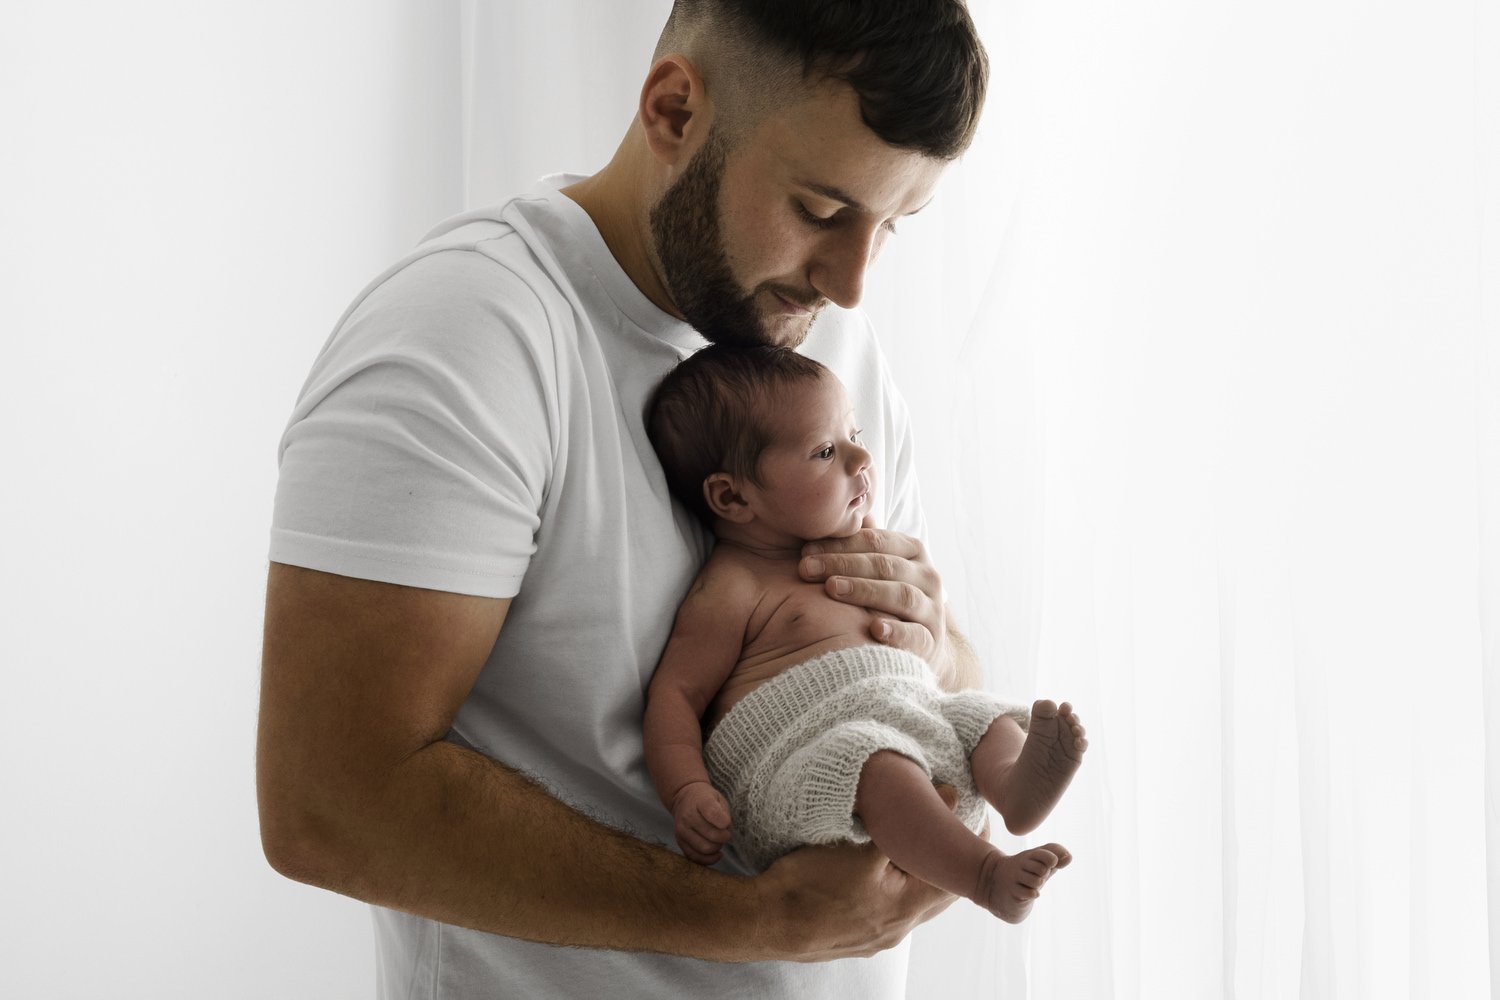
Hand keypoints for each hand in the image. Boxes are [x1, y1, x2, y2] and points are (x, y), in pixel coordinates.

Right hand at [671, 781, 732, 864]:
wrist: (683, 798)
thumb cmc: (705, 799)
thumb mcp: (717, 798)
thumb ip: (724, 813)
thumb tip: (725, 832)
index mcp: (700, 801)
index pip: (714, 814)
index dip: (725, 822)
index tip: (727, 822)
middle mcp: (688, 816)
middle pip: (712, 836)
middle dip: (724, 837)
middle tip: (726, 833)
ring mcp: (682, 831)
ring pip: (705, 849)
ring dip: (717, 848)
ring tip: (718, 840)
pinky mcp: (680, 842)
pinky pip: (695, 858)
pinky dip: (709, 859)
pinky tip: (716, 853)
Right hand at [751, 784, 965, 960]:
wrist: (764, 921)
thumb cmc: (811, 885)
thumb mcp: (864, 851)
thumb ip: (909, 829)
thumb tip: (949, 798)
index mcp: (906, 909)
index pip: (956, 879)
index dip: (968, 848)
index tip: (972, 820)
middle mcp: (896, 929)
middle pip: (936, 894)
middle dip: (945, 862)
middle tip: (949, 828)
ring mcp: (874, 937)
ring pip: (910, 901)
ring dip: (917, 875)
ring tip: (914, 843)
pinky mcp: (853, 936)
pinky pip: (886, 909)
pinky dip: (895, 887)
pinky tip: (880, 870)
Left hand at [801, 514, 948, 668]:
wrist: (917, 643)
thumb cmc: (885, 596)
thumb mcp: (877, 566)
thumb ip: (860, 541)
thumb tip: (836, 509)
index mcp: (912, 551)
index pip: (875, 541)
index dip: (839, 544)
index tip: (804, 551)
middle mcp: (927, 577)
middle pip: (885, 565)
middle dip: (842, 565)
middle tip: (806, 568)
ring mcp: (931, 610)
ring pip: (902, 596)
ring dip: (865, 590)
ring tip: (832, 589)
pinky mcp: (931, 642)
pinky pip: (916, 636)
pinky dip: (896, 632)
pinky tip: (873, 629)